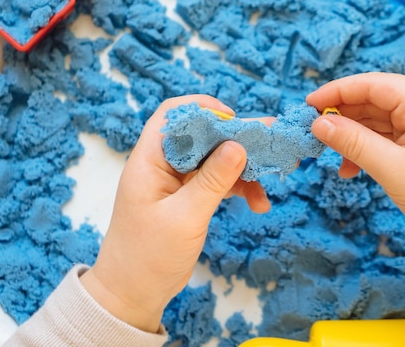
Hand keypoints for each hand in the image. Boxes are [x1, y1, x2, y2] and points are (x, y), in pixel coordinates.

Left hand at [81, 95, 270, 332]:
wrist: (133, 295)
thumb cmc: (148, 256)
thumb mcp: (184, 218)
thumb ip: (211, 181)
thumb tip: (238, 146)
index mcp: (150, 161)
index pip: (173, 115)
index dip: (204, 109)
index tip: (236, 120)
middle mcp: (163, 165)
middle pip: (203, 136)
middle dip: (237, 139)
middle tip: (270, 144)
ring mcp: (177, 183)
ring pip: (215, 159)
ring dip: (243, 168)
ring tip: (270, 181)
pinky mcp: (189, 199)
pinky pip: (218, 182)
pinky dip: (239, 188)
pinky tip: (258, 204)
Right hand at [306, 73, 404, 291]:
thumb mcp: (393, 170)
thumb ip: (353, 142)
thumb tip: (318, 123)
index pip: (374, 84)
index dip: (337, 92)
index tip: (308, 105)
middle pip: (378, 98)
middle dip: (345, 117)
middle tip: (316, 137)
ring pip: (383, 116)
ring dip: (358, 136)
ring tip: (338, 162)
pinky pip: (395, 131)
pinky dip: (374, 145)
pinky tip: (356, 166)